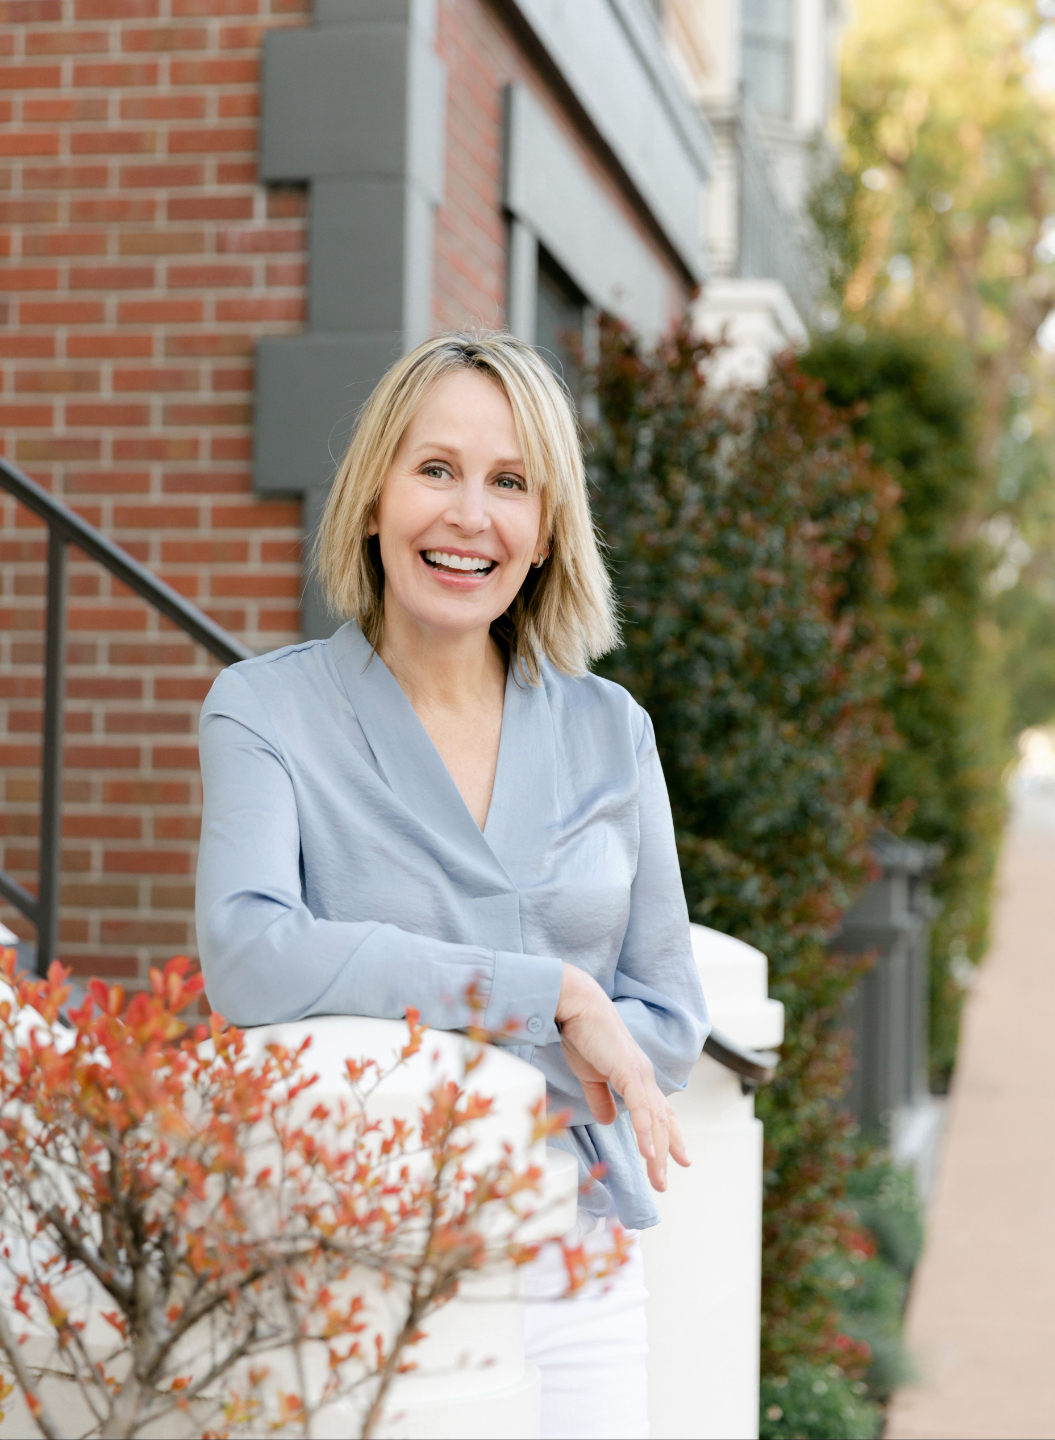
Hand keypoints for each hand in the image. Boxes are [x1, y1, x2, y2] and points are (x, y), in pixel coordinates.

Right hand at [555, 964, 689, 1191]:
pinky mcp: (628, 1072)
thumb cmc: (583, 1036)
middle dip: (664, 1154)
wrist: (577, 1007)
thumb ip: (601, 1098)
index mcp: (637, 1077)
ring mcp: (639, 1074)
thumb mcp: (591, 1075)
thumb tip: (609, 1121)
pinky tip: (647, 1153)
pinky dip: (644, 1131)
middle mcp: (645, 1077)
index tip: (680, 1159)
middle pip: (660, 1122)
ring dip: (656, 1151)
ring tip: (657, 1177)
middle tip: (662, 1183)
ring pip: (654, 1120)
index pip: (659, 1112)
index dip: (669, 1136)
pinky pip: (640, 1108)